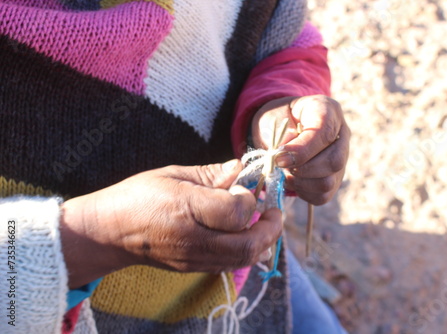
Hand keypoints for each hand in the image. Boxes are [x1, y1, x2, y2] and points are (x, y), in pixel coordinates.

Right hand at [60, 160, 281, 288]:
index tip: (244, 187)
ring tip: (265, 223)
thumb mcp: (172, 174)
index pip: (236, 211)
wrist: (109, 232)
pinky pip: (229, 264)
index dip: (249, 198)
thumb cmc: (137, 196)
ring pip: (242, 259)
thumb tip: (240, 167)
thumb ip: (210, 174)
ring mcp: (193, 258)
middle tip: (274, 212)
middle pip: (248, 245)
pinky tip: (246, 235)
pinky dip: (246, 251)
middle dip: (270, 228)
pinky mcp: (192, 268)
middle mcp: (193, 239)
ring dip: (263, 242)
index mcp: (187, 208)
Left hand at [251, 95, 349, 204]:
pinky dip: (303, 192)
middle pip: (334, 162)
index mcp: (328, 110)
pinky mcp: (335, 179)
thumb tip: (285, 159)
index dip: (302, 150)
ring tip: (286, 173)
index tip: (279, 158)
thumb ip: (282, 136)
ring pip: (328, 182)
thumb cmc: (279, 118)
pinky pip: (322, 196)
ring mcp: (342, 159)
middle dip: (302, 169)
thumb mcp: (276, 117)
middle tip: (281, 165)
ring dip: (300, 182)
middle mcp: (342, 135)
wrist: (283, 125)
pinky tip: (293, 180)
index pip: (325, 134)